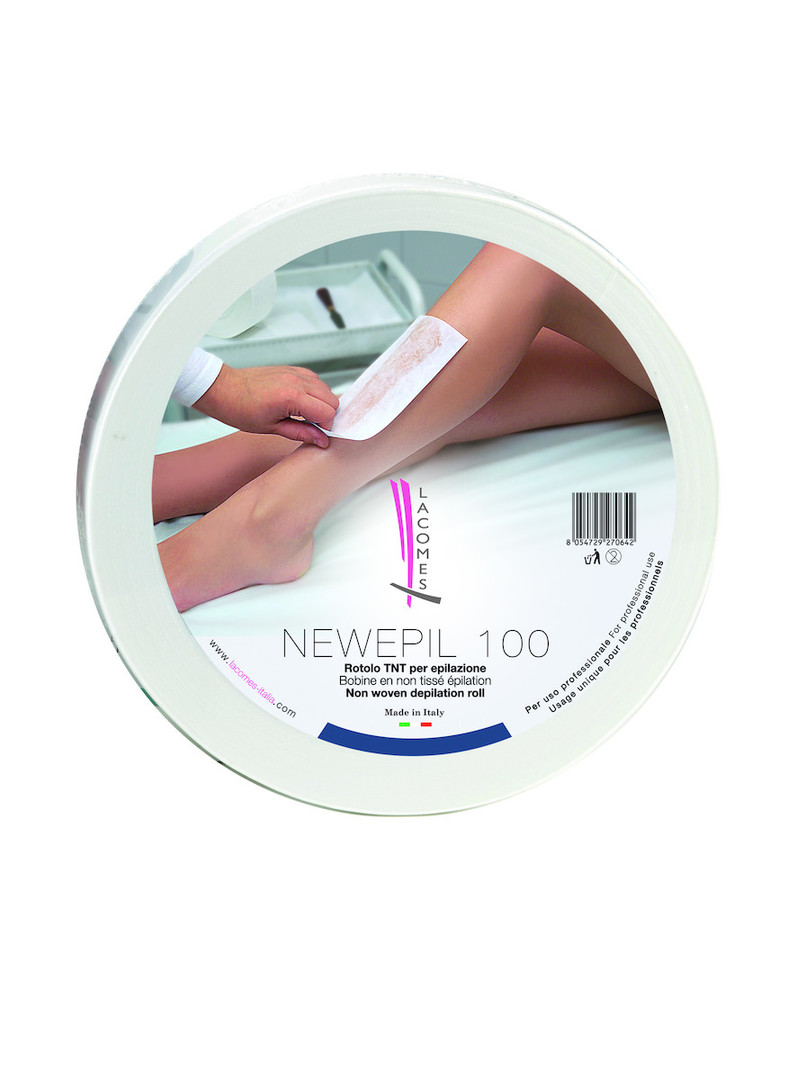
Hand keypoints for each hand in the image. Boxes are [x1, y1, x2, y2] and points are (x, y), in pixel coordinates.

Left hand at [194, 364, 338, 446]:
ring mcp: (295, 372)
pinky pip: (315, 380)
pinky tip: (301, 402)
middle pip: (333, 400)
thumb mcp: (272, 428)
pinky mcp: (292, 369)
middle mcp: (296, 381)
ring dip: (322, 403)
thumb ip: (302, 433)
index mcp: (291, 397)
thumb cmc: (241, 409)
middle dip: (327, 415)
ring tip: (304, 414)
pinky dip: (315, 392)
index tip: (318, 433)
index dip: (326, 426)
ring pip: (326, 389)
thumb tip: (322, 440)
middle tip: (312, 425)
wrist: (224, 389)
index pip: (328, 412)